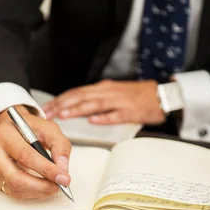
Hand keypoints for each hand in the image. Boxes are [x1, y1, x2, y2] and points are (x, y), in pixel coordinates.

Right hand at [0, 105, 71, 199]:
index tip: (63, 178)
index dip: (46, 169)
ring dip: (38, 191)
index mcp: (5, 135)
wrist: (12, 129)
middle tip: (59, 186)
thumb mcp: (49, 129)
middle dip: (41, 186)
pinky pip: (13, 193)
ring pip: (14, 189)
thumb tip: (62, 169)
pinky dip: (31, 193)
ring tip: (52, 185)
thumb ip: (60, 146)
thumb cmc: (29, 129)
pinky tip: (41, 186)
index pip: (26, 156)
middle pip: (16, 178)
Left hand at [43, 80, 165, 124]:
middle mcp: (109, 92)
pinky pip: (115, 115)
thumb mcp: (114, 93)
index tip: (47, 107)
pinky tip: (93, 121)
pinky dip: (103, 118)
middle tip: (48, 113)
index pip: (77, 92)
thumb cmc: (137, 96)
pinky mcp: (131, 111)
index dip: (60, 99)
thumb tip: (77, 107)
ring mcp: (120, 101)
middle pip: (81, 97)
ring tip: (64, 115)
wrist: (162, 95)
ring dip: (78, 109)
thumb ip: (96, 99)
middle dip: (62, 105)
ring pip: (94, 104)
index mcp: (103, 88)